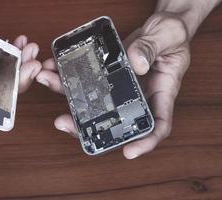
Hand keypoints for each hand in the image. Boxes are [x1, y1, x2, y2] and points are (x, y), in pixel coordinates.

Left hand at [36, 13, 189, 158]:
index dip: (145, 142)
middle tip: (63, 123)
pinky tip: (55, 67)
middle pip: (114, 121)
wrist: (159, 26)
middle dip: (87, 127)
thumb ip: (153, 48)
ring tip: (49, 82)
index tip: (129, 152)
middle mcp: (138, 96)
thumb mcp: (168, 37)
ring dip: (69, 96)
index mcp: (161, 93)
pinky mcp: (108, 75)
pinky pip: (88, 79)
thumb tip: (136, 64)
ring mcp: (120, 87)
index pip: (156, 125)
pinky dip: (69, 75)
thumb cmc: (172, 34)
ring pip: (94, 100)